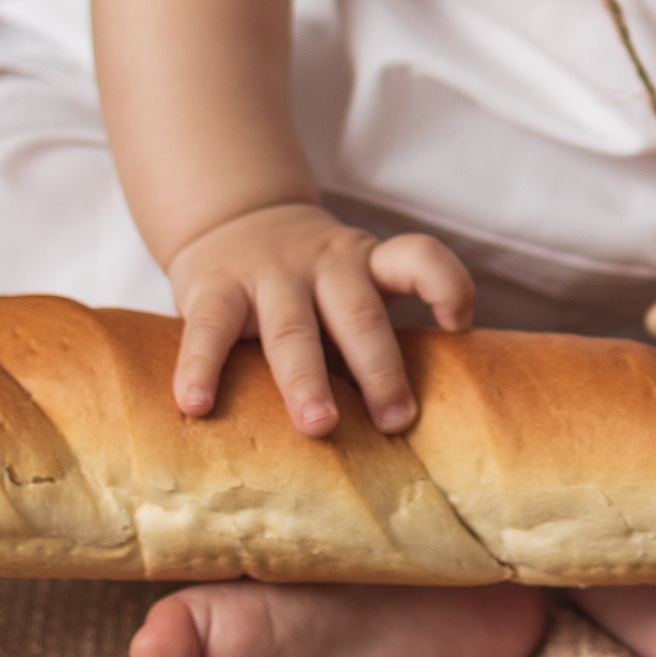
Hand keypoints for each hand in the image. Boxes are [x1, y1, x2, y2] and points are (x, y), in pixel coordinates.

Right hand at [164, 203, 473, 438]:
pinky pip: (210, 328)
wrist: (235, 221)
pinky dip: (202, 366)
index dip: (445, 283)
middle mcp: (326, 264)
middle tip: (396, 421)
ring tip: (319, 426)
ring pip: (292, 328)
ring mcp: (270, 273)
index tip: (458, 325)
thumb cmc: (308, 285)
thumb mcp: (347, 291)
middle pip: (360, 314)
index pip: (417, 258)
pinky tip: (197, 405)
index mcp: (368, 264)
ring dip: (307, 379)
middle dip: (380, 369)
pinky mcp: (215, 287)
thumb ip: (365, 341)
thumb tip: (401, 436)